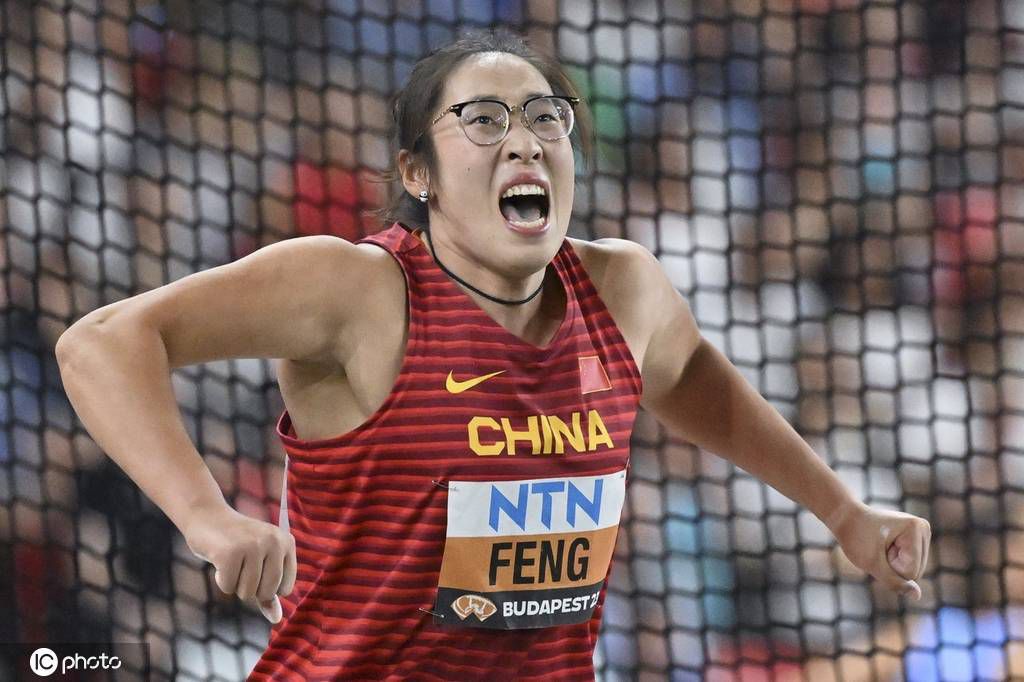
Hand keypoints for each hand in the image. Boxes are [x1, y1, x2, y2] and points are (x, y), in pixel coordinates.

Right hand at [181, 501, 296, 622]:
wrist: (208, 516)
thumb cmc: (238, 544)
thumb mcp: (260, 564)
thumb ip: (270, 592)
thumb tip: (276, 619)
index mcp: (287, 542)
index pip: (285, 589)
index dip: (267, 587)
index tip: (256, 566)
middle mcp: (274, 541)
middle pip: (266, 593)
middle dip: (249, 587)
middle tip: (241, 562)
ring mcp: (252, 545)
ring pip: (246, 592)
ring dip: (234, 583)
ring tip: (231, 559)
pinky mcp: (230, 552)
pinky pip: (227, 587)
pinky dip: (220, 579)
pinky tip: (219, 559)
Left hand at [828, 502, 930, 598]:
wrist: (846, 517)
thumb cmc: (856, 537)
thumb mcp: (871, 563)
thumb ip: (894, 581)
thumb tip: (917, 596)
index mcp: (916, 528)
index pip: (911, 572)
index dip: (889, 567)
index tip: (876, 547)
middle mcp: (923, 528)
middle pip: (916, 571)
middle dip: (893, 566)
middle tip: (877, 547)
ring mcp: (922, 532)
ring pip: (914, 569)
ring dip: (893, 564)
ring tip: (880, 546)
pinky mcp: (917, 538)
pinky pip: (911, 564)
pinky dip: (895, 560)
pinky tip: (885, 546)